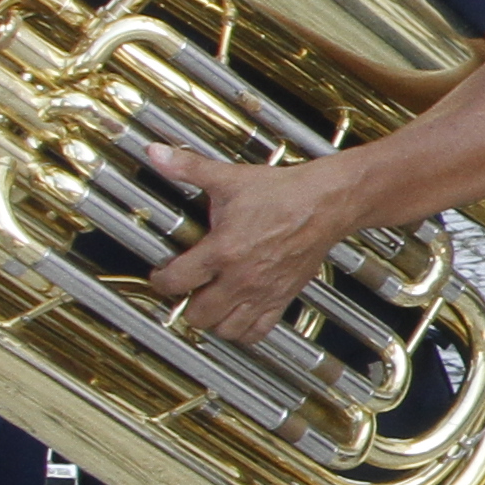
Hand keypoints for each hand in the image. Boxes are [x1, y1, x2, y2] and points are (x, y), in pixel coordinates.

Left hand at [139, 136, 373, 349]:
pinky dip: (244, 330)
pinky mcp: (282, 297)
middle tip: (186, 291)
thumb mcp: (230, 177)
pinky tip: (238, 316)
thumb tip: (157, 153)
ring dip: (213, 321)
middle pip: (197, 314)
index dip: (160, 280)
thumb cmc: (282, 193)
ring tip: (210, 305)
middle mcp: (241, 278)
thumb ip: (188, 167)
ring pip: (226, 329)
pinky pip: (258, 331)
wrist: (326, 203)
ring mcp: (263, 292)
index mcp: (222, 250)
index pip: (176, 282)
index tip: (161, 275)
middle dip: (185, 304)